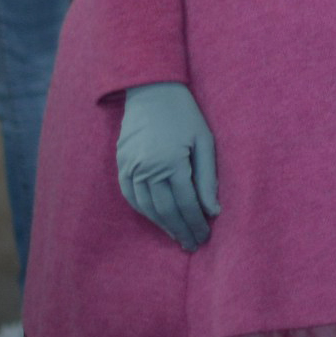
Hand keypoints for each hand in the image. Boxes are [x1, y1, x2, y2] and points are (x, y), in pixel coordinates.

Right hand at [116, 82, 218, 250]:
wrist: (152, 91)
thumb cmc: (186, 115)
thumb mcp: (205, 142)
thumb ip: (208, 178)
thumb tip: (214, 211)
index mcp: (171, 162)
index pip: (186, 203)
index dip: (196, 222)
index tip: (205, 236)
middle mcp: (147, 168)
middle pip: (166, 210)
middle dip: (181, 229)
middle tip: (193, 244)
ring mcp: (130, 167)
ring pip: (146, 207)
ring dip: (162, 225)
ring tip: (178, 236)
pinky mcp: (121, 164)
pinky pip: (130, 196)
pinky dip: (144, 210)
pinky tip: (157, 219)